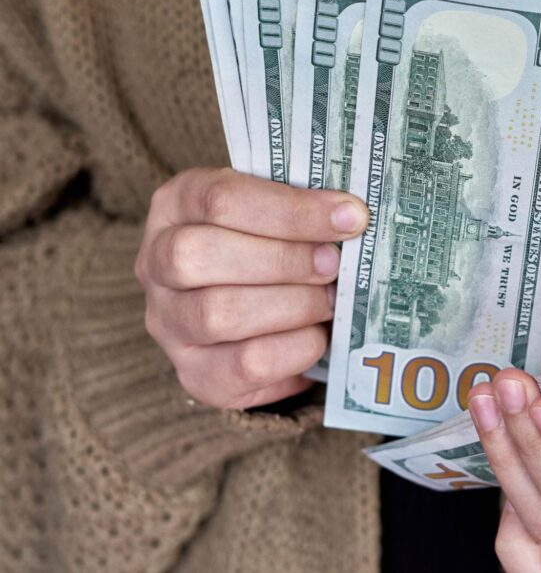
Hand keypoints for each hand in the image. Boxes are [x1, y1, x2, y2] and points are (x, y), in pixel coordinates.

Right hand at [134, 167, 367, 408]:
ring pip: (217, 313)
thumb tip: (353, 216)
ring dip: (292, 304)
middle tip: (334, 263)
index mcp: (176, 205)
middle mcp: (157, 263)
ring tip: (330, 299)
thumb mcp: (277, 212)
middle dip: (283, 259)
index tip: (349, 216)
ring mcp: (168, 323)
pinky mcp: (195, 373)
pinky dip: (294, 349)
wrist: (259, 312)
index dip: (290, 209)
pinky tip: (319, 335)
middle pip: (200, 255)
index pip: (218, 199)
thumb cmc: (272, 245)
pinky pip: (243, 365)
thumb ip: (302, 208)